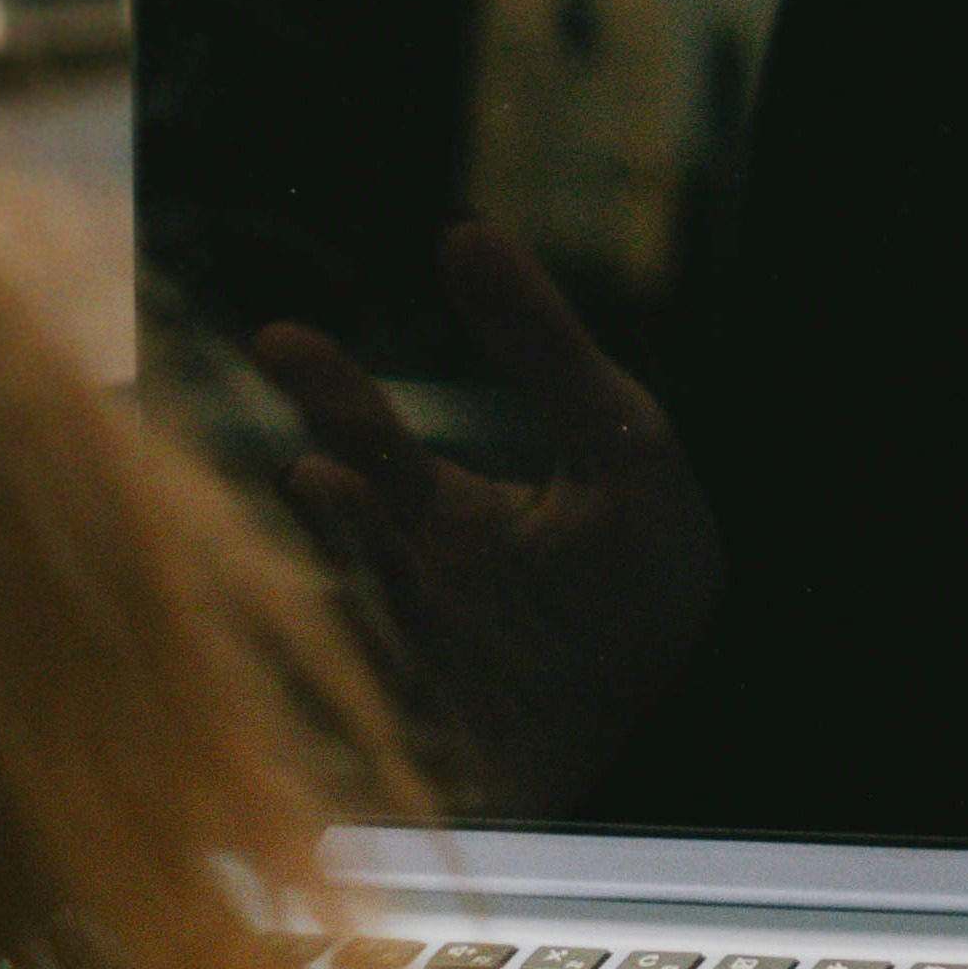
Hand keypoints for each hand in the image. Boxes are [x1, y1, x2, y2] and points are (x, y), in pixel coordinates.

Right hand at [240, 225, 721, 806]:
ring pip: (346, 597)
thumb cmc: (649, 581)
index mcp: (451, 522)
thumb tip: (464, 232)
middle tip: (274, 353)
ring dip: (341, 543)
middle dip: (313, 451)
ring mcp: (415, 666)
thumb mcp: (618, 441)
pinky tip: (381, 580)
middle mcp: (413, 591)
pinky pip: (364, 684)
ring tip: (325, 478)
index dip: (328, 392)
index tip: (278, 335)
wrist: (692, 735)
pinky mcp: (424, 729)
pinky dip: (365, 645)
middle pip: (341, 518)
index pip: (372, 449)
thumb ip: (541, 344)